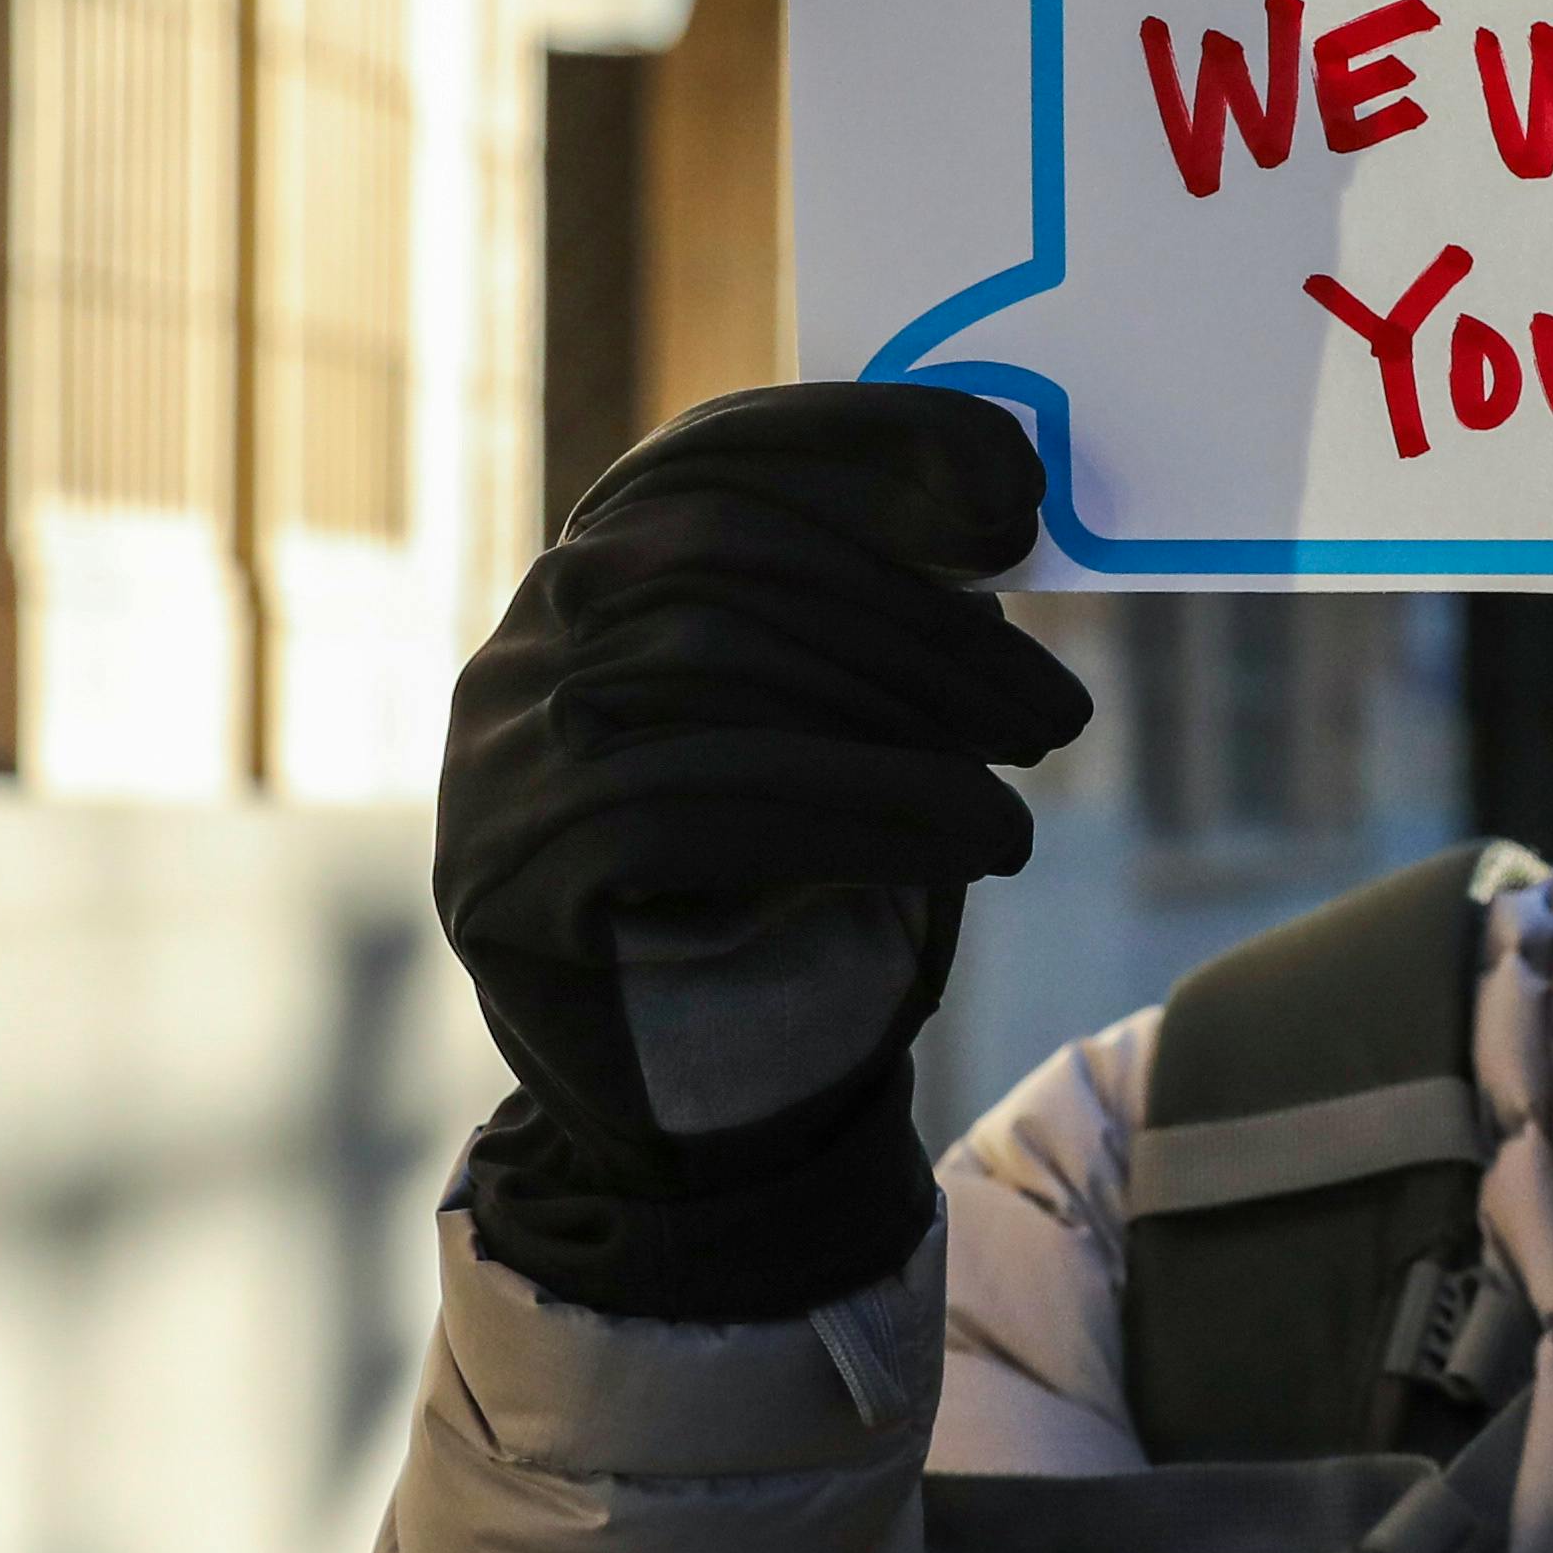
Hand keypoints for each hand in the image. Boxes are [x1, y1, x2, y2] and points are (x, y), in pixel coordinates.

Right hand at [433, 383, 1093, 1319]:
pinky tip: (967, 843)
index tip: (1014, 488)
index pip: (718, 453)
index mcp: (601, 570)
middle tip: (1058, 713)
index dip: (865, 445)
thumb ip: (884, 618)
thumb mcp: (845, 730)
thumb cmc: (792, 896)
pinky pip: (679, 805)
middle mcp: (528, 638)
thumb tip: (1001, 506)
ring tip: (1025, 797)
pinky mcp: (502, 873)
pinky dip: (847, 813)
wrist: (695, 1108)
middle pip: (719, 561)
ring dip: (895, 726)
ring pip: (701, 671)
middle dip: (911, 626)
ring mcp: (495, 752)